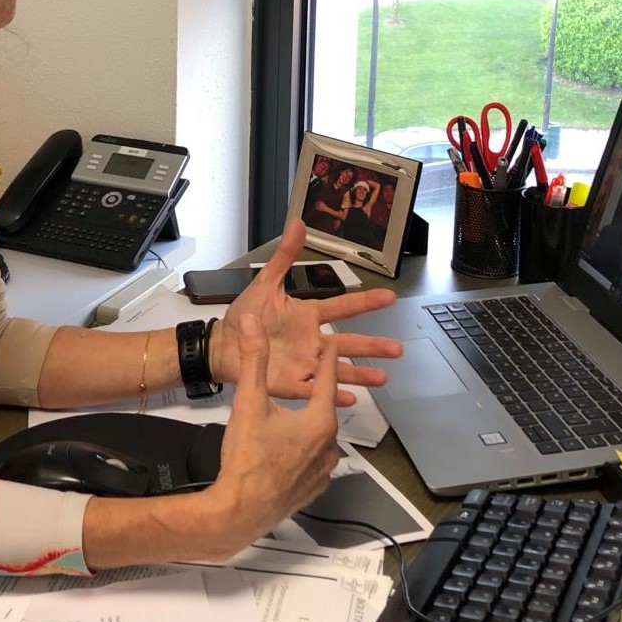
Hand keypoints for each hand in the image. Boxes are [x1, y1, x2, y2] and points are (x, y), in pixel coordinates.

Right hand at [200, 313, 339, 555]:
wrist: (238, 512)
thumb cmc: (246, 456)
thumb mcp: (248, 401)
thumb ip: (253, 358)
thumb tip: (251, 321)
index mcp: (319, 420)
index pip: (328, 380)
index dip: (327, 360)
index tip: (330, 345)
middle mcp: (329, 446)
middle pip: (325, 410)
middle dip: (317, 394)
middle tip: (308, 380)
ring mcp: (323, 472)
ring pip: (320, 438)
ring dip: (310, 426)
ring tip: (293, 418)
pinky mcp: (313, 491)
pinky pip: (315, 463)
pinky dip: (305, 453)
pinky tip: (289, 451)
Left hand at [210, 220, 401, 405]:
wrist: (224, 344)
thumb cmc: (247, 315)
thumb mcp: (266, 283)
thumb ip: (285, 256)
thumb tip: (297, 224)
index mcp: (309, 316)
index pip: (343, 307)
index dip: (366, 302)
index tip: (390, 297)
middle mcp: (313, 341)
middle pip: (348, 343)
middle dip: (373, 346)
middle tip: (397, 349)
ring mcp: (305, 363)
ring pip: (337, 370)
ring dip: (360, 375)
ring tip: (382, 378)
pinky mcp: (291, 383)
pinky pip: (314, 390)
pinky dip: (331, 395)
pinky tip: (348, 398)